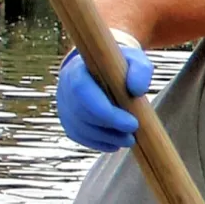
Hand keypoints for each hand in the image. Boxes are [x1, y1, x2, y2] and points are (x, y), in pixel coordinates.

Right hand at [55, 36, 153, 151]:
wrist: (101, 70)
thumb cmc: (119, 66)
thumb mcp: (134, 60)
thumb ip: (140, 70)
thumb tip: (137, 89)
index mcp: (78, 69)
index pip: (82, 91)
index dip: (106, 112)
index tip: (132, 123)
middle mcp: (65, 87)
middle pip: (82, 114)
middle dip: (109, 129)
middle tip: (132, 136)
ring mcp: (64, 105)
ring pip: (80, 129)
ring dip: (106, 139)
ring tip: (128, 140)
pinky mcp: (67, 120)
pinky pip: (79, 136)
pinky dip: (98, 143)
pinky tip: (115, 144)